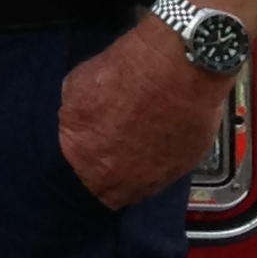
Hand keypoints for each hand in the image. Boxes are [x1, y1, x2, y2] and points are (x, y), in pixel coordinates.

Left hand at [57, 16, 234, 210]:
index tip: (88, 153)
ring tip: (138, 143)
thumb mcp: (78, 85)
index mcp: (83, 157)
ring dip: (135, 169)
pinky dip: (162, 160)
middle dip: (108, 172)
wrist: (178, 68)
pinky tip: (161, 139)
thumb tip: (79, 119)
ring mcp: (152, 178)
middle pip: (107, 189)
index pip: (75, 177)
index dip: (83, 163)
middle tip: (113, 150)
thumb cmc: (130, 72)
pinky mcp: (182, 170)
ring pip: (138, 185)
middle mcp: (118, 178)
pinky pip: (165, 174)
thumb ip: (74, 114)